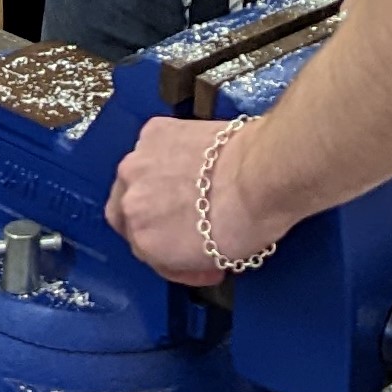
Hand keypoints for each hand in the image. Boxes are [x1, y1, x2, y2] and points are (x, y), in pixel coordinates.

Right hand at [107, 113, 293, 285]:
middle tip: (180, 218)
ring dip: (156, 184)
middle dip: (152, 219)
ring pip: (137, 178)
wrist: (261, 176)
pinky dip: (167, 153)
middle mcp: (131, 203)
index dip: (173, 255)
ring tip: (190, 185)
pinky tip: (192, 158)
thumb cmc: (246, 221)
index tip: (193, 253)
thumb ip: (183, 255)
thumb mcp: (211, 260)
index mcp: (144, 242)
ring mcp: (138, 164)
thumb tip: (190, 246)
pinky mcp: (154, 132)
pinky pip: (152, 147)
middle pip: (130, 215)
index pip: (147, 252)